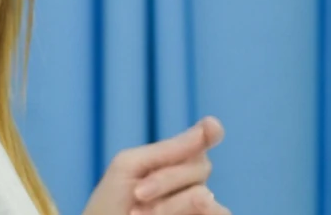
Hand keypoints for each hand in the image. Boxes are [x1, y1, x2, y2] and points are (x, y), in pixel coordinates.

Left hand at [81, 116, 228, 214]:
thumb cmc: (111, 202)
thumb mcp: (129, 167)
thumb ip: (168, 149)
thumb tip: (212, 124)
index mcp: (173, 160)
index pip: (201, 140)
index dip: (210, 132)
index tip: (211, 128)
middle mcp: (190, 182)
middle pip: (200, 166)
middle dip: (166, 179)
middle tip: (137, 193)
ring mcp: (198, 207)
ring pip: (203, 194)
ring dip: (170, 204)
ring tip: (138, 214)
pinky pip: (219, 214)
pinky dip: (184, 211)